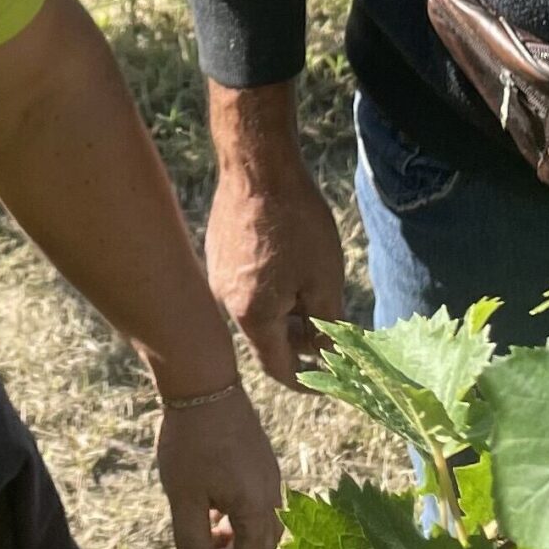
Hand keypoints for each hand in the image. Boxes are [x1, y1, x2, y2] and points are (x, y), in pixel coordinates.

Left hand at [155, 388, 284, 548]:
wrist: (204, 383)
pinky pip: (258, 497)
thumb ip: (191, 542)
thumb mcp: (184, 497)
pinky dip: (237, 510)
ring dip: (234, 533)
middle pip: (264, 542)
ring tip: (203, 524)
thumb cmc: (190, 442)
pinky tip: (210, 497)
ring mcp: (269, 472)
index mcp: (256, 506)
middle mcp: (271, 491)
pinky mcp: (262, 457)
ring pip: (261, 519)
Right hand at [206, 148, 345, 385]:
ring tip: (313, 291)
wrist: (258, 166)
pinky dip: (267, 287)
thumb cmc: (297, 223)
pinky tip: (288, 263)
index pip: (277, 367)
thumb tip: (332, 354)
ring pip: (255, 310)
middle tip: (329, 329)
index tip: (325, 382)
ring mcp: (217, 274)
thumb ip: (328, 326)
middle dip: (298, 340)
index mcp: (253, 316)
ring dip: (283, 311)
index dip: (304, 380)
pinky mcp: (216, 251)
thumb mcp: (325, 280)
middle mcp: (226, 301)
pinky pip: (244, 284)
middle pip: (264, 338)